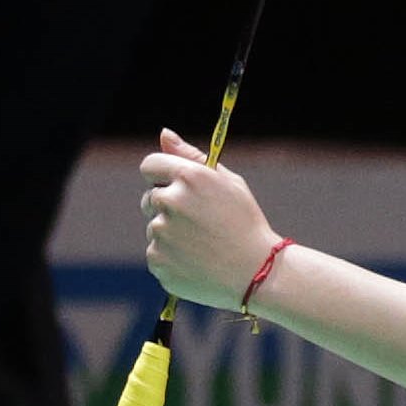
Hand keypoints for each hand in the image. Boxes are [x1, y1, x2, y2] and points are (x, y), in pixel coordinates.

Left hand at [140, 128, 280, 310]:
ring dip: (171, 233)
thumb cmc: (245, 223)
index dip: (160, 175)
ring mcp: (161, 232)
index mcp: (190, 177)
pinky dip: (171, 257)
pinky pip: (156, 253)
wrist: (256, 272)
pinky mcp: (156, 260)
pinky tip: (196, 261)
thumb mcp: (228, 183)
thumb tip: (164, 134)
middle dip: (167, 206)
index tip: (172, 186)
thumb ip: (191, 156)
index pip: (149, 165)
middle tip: (199, 222)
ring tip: (202, 244)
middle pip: (149, 197)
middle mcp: (171, 201)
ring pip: (154, 227)